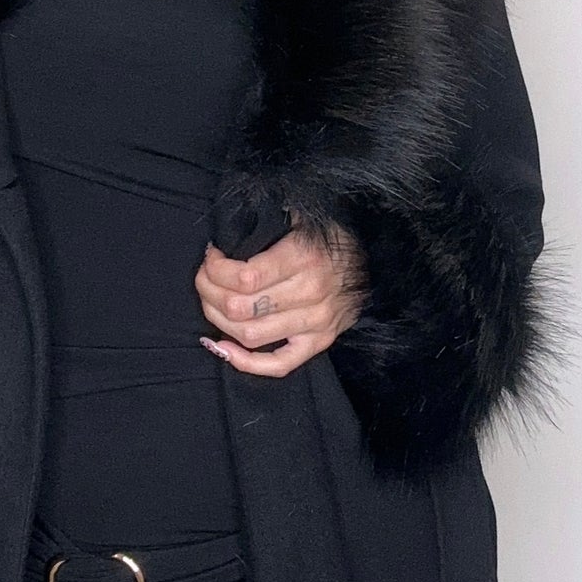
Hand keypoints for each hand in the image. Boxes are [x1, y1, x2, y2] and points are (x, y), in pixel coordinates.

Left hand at [194, 224, 365, 378]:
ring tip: (212, 302)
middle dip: (209, 291)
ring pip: (249, 336)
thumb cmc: (329, 236)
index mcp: (304, 258)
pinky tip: (224, 347)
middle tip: (205, 278)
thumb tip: (227, 232)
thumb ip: (268, 221)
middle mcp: (310, 294)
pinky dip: (245, 363)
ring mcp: (316, 323)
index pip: (244, 278)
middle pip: (239, 308)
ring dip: (218, 320)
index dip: (214, 269)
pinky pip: (278, 365)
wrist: (376, 259)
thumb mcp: (302, 216)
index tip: (211, 257)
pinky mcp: (319, 342)